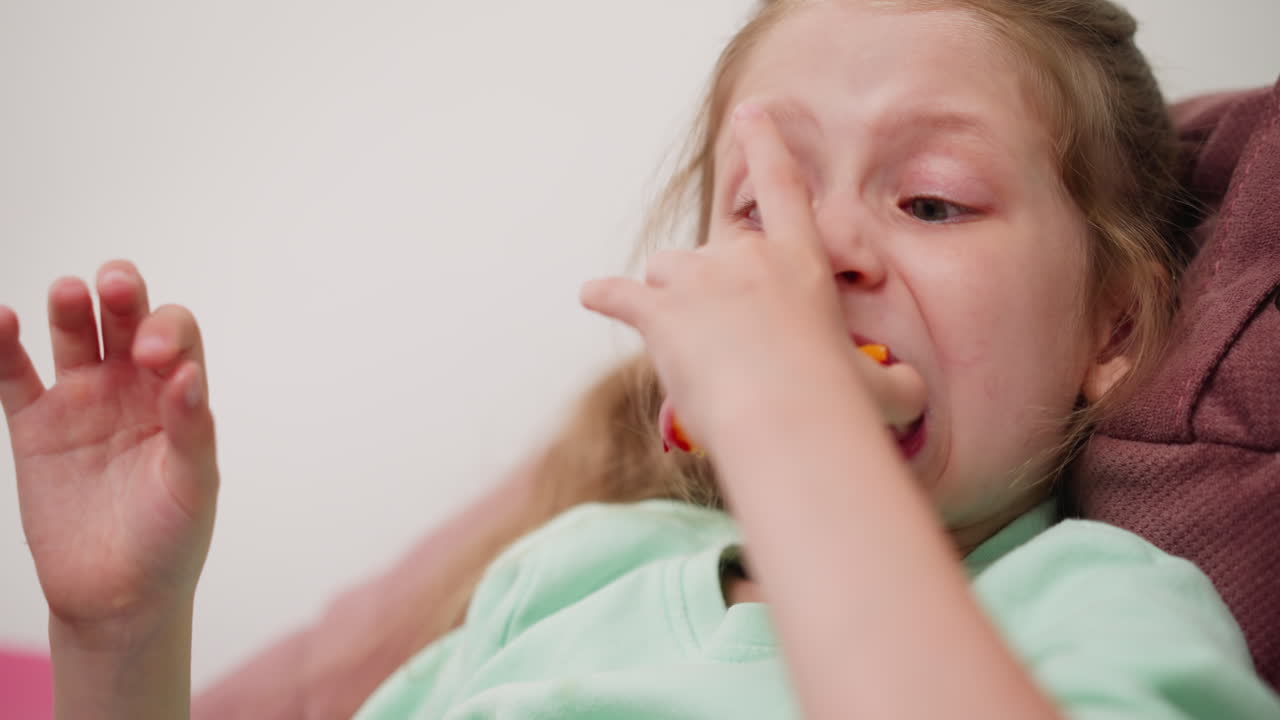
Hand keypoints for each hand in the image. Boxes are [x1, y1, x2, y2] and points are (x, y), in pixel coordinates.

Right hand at [0, 261, 217, 637]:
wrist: (117, 596)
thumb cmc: (172, 541)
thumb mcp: (194, 487)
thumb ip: (192, 430)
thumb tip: (189, 376)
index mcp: (178, 396)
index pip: (177, 337)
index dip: (168, 333)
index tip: (155, 360)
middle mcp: (132, 388)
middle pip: (127, 320)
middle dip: (124, 295)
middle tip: (115, 287)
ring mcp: (82, 402)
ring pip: (74, 336)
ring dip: (71, 307)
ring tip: (68, 292)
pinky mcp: (36, 427)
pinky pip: (15, 375)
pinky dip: (4, 346)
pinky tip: (4, 319)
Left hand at [581, 104, 923, 454]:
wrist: (786, 418)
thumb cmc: (839, 406)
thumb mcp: (888, 392)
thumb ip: (898, 383)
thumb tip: (913, 392)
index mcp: (801, 263)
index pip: (783, 188)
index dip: (766, 145)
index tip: (750, 113)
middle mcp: (746, 258)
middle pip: (714, 251)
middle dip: (713, 284)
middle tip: (726, 336)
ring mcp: (698, 279)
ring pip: (667, 269)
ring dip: (669, 295)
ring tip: (685, 342)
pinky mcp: (659, 312)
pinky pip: (619, 293)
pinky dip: (605, 294)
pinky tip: (592, 295)